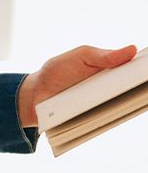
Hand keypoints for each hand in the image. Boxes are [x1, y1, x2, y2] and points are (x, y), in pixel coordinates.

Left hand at [17, 44, 138, 126]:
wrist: (35, 93)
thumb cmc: (59, 71)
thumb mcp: (81, 56)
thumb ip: (104, 56)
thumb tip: (132, 49)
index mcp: (111, 72)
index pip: (133, 71)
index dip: (143, 72)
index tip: (147, 71)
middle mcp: (110, 91)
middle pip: (133, 91)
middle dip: (141, 87)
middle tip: (145, 84)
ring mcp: (102, 108)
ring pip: (123, 108)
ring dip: (130, 103)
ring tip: (136, 95)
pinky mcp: (92, 122)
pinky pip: (106, 122)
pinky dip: (111, 117)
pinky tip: (113, 109)